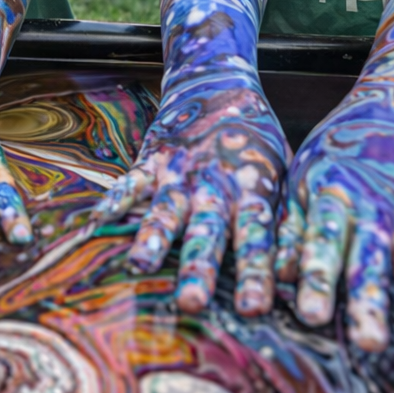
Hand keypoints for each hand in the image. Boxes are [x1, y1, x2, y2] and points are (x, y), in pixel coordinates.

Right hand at [93, 86, 287, 314]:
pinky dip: (114, 202)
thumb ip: (288, 223)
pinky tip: (96, 222)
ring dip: (153, 238)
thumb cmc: (255, 142)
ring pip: (165, 210)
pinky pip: (131, 183)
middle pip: (207, 232)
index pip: (255, 239)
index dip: (253, 273)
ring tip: (139, 265)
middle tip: (192, 302)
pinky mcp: (152, 160)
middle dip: (198, 268)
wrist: (216, 84)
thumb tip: (297, 276)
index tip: (251, 308)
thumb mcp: (283, 175)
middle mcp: (213, 186)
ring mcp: (179, 173)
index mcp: (250, 192)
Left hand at [279, 101, 393, 351]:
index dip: (317, 280)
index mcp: (332, 201)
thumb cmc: (336, 154)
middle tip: (369, 345)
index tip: (311, 317)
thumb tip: (276, 279)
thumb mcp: (303, 181)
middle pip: (371, 262)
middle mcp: (374, 212)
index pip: (322, 246)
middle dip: (370, 303)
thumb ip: (293, 230)